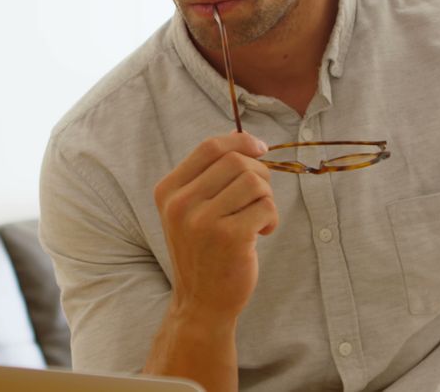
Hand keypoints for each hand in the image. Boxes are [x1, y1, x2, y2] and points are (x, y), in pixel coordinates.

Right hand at [154, 132, 278, 322]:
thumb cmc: (202, 251)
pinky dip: (272, 218)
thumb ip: (208, 175)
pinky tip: (261, 233)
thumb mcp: (190, 210)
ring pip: (254, 181)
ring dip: (266, 198)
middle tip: (261, 197)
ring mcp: (203, 221)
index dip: (240, 141)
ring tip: (258, 218)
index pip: (209, 147)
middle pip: (236, 160)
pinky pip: (266, 207)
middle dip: (260, 173)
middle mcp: (181, 203)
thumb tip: (243, 136)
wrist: (200, 302)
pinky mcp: (230, 237)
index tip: (260, 148)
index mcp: (168, 191)